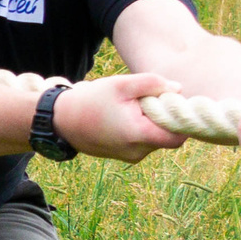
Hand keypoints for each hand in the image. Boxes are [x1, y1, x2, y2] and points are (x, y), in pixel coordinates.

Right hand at [53, 74, 187, 163]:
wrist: (58, 121)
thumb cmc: (89, 101)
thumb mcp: (120, 84)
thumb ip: (152, 83)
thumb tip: (178, 89)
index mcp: (138, 135)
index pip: (178, 135)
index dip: (182, 120)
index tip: (172, 104)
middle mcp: (137, 151)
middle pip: (167, 136)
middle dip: (163, 118)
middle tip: (145, 101)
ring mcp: (130, 156)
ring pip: (155, 139)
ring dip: (150, 124)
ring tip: (128, 109)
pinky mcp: (123, 156)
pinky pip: (142, 143)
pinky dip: (139, 130)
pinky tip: (121, 118)